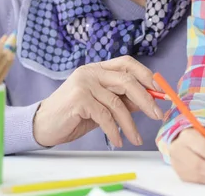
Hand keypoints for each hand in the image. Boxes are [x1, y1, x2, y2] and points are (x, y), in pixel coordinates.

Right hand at [33, 56, 162, 147]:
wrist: (43, 124)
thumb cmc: (74, 114)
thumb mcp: (102, 105)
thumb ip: (122, 99)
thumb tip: (149, 101)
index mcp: (98, 68)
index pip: (127, 63)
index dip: (146, 75)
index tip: (160, 91)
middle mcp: (91, 71)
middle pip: (127, 81)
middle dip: (146, 99)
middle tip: (157, 115)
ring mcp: (84, 83)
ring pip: (117, 103)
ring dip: (130, 124)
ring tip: (136, 138)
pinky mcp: (79, 99)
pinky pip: (105, 116)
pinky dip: (115, 131)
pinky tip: (119, 141)